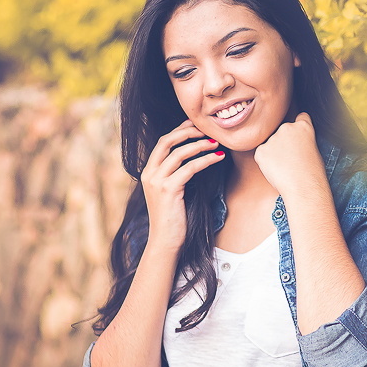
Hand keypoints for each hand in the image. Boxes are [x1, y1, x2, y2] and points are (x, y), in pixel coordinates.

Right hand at [140, 119, 222, 250]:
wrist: (165, 241)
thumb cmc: (173, 217)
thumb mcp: (172, 191)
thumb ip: (176, 174)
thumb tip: (194, 157)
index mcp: (148, 172)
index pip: (162, 142)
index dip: (179, 130)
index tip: (196, 125)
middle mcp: (149, 173)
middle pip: (167, 141)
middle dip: (188, 132)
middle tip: (208, 131)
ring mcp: (157, 181)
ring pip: (179, 153)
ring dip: (200, 145)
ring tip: (217, 144)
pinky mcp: (168, 189)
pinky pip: (190, 168)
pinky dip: (206, 160)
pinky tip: (218, 158)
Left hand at [254, 112, 329, 203]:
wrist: (304, 187)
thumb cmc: (313, 174)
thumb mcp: (314, 150)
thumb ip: (302, 141)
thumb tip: (294, 145)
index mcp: (304, 126)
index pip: (300, 118)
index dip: (298, 128)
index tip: (297, 136)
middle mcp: (287, 128)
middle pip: (282, 132)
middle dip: (283, 142)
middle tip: (290, 160)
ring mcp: (273, 138)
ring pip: (270, 144)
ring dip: (274, 153)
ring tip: (285, 168)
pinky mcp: (261, 150)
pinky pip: (261, 155)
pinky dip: (265, 162)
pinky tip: (276, 170)